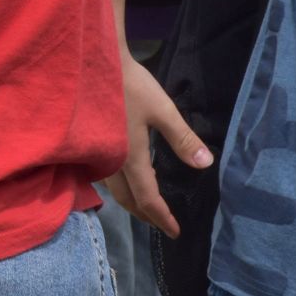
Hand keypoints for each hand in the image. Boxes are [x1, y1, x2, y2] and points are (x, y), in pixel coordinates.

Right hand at [101, 47, 209, 237]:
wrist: (92, 63)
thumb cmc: (129, 85)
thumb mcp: (162, 110)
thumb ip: (183, 139)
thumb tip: (205, 165)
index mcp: (130, 159)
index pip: (148, 199)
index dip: (162, 218)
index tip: (176, 232)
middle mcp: (111, 163)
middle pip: (127, 200)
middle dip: (146, 215)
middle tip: (161, 224)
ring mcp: (97, 154)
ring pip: (114, 190)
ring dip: (131, 202)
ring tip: (146, 205)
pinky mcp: (90, 144)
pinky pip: (104, 177)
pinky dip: (119, 185)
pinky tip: (126, 176)